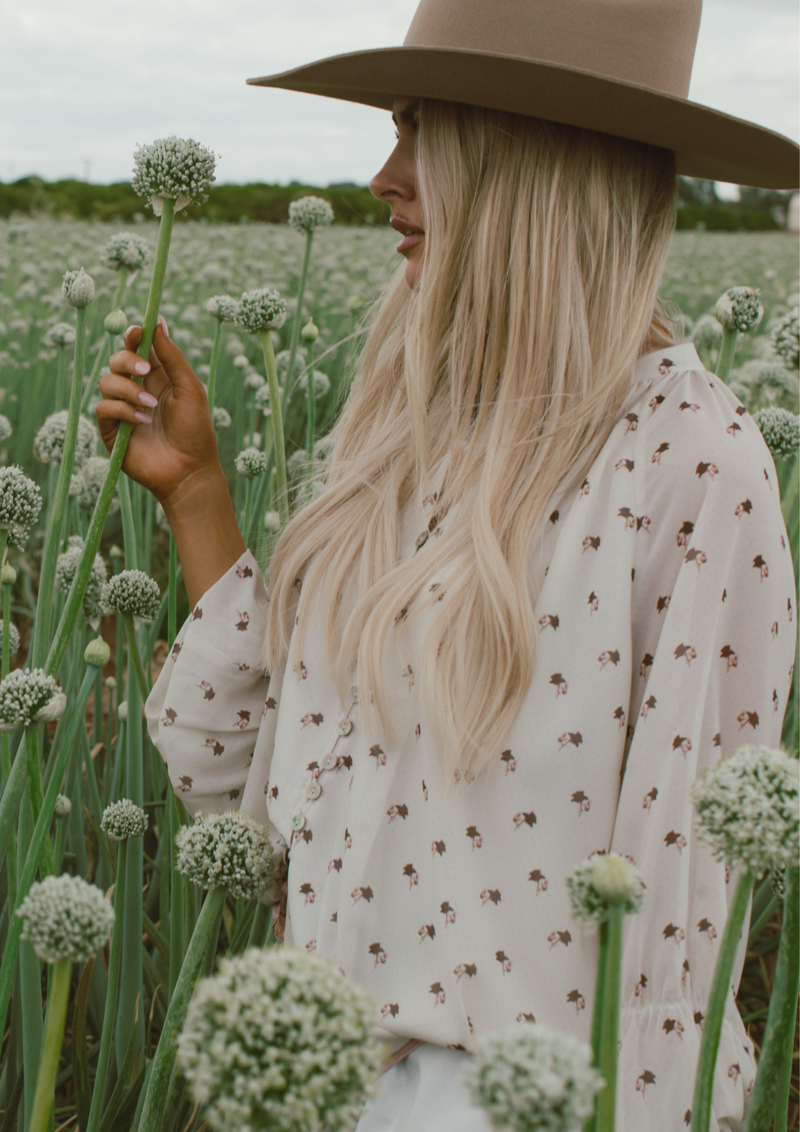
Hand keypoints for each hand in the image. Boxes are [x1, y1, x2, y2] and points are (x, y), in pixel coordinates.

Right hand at [96, 317, 221, 506]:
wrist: (190, 471)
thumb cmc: (196, 432)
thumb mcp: (190, 389)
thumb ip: (173, 357)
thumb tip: (158, 322)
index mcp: (158, 378)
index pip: (138, 348)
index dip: (135, 337)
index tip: (138, 331)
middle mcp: (138, 390)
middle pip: (117, 360)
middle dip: (128, 360)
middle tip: (146, 370)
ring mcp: (123, 410)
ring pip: (107, 382)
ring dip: (128, 390)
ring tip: (150, 407)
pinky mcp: (112, 430)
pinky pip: (103, 408)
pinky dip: (122, 410)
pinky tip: (142, 422)